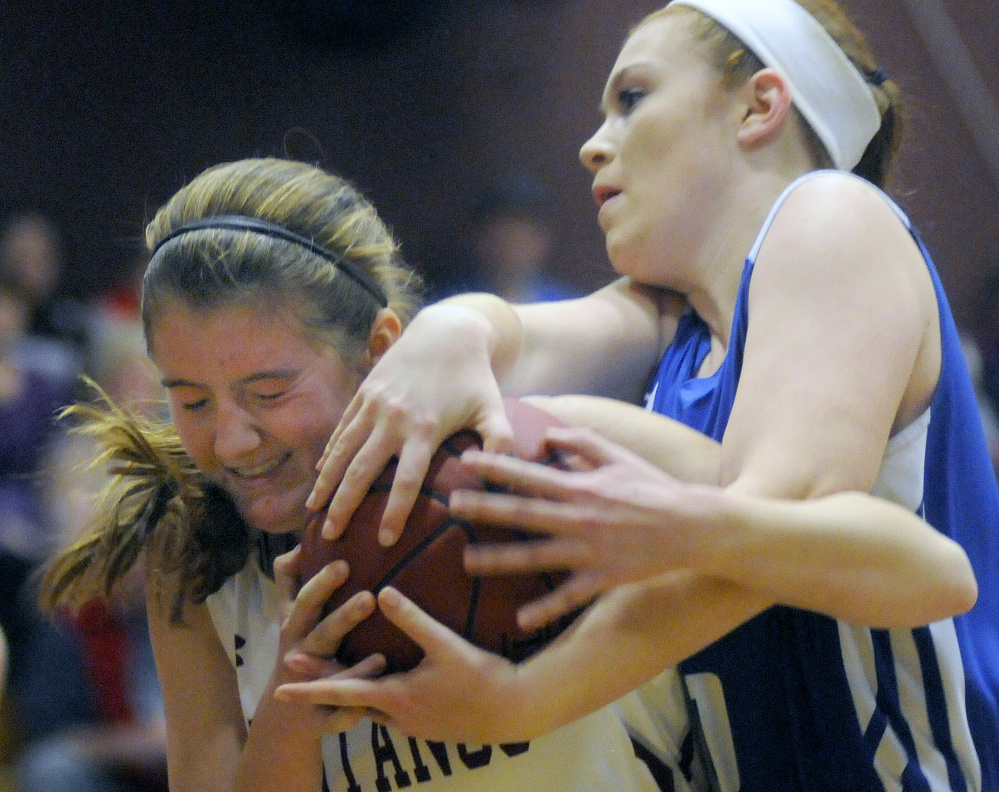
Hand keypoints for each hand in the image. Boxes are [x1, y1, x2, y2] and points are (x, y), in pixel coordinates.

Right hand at [271, 547, 386, 733]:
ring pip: (328, 675)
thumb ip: (292, 579)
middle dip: (342, 617)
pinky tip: (376, 712)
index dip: (319, 582)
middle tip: (369, 599)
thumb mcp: (290, 615)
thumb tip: (301, 542)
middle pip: (319, 633)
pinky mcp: (320, 717)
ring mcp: (308, 685)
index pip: (304, 600)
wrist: (285, 717)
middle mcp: (300, 653)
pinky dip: (351, 712)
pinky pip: (336, 716)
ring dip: (352, 668)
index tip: (344, 562)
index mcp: (296, 626)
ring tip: (380, 657)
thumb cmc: (298, 649)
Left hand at [275, 587, 524, 743]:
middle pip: (350, 700)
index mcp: (396, 697)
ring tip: (334, 671)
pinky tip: (382, 680)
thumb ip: (411, 618)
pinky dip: (377, 696)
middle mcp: (398, 716)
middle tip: (293, 668)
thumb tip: (381, 590)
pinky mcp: (427, 725)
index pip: (343, 692)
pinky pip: (391, 712)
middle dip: (322, 683)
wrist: (515, 712)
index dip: (310, 687)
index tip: (280, 685)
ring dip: (351, 690)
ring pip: (370, 708)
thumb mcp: (445, 645)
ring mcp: (413, 725)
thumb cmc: (481, 678)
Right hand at [307, 304, 514, 545]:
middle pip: (362, 470)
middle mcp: (393, 418)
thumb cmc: (475, 377)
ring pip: (342, 450)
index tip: (384, 541)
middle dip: (343, 505)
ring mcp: (374, 404)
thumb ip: (499, 443)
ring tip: (312, 511)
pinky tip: (320, 474)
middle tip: (330, 536)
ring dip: (326, 482)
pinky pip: (342, 428)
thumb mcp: (493, 408)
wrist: (447, 331)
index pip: (405, 480)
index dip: (394, 512)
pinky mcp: (363, 392)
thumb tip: (505, 481)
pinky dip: (329, 453)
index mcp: (424, 428)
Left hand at [456, 426, 715, 629]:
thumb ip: (580, 441)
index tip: (467, 460)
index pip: (530, 474)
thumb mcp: (618, 455)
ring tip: (466, 561)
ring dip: (499, 560)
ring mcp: (589, 551)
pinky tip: (520, 620)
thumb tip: (545, 435)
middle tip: (451, 505)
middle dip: (485, 509)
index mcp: (581, 487)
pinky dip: (545, 610)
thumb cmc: (653, 486)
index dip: (497, 466)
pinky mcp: (602, 579)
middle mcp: (579, 518)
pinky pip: (568, 597)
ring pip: (536, 556)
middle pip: (523, 514)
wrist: (692, 526)